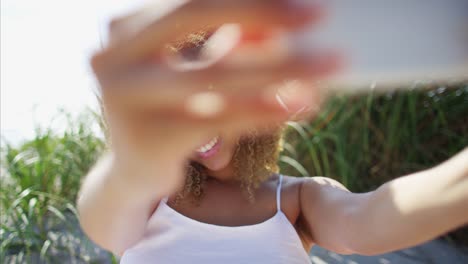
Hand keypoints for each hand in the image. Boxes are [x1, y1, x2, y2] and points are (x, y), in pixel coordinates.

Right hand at [91, 0, 338, 192]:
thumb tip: (280, 28)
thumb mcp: (194, 74)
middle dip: (262, 12)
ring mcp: (124, 99)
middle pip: (192, 16)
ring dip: (280, 67)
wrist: (134, 172)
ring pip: (215, 73)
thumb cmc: (169, 112)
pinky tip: (301, 104)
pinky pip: (221, 118)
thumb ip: (227, 47)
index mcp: (123, 31)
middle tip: (318, 15)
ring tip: (329, 65)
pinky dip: (265, 110)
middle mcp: (112, 58)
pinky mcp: (150, 140)